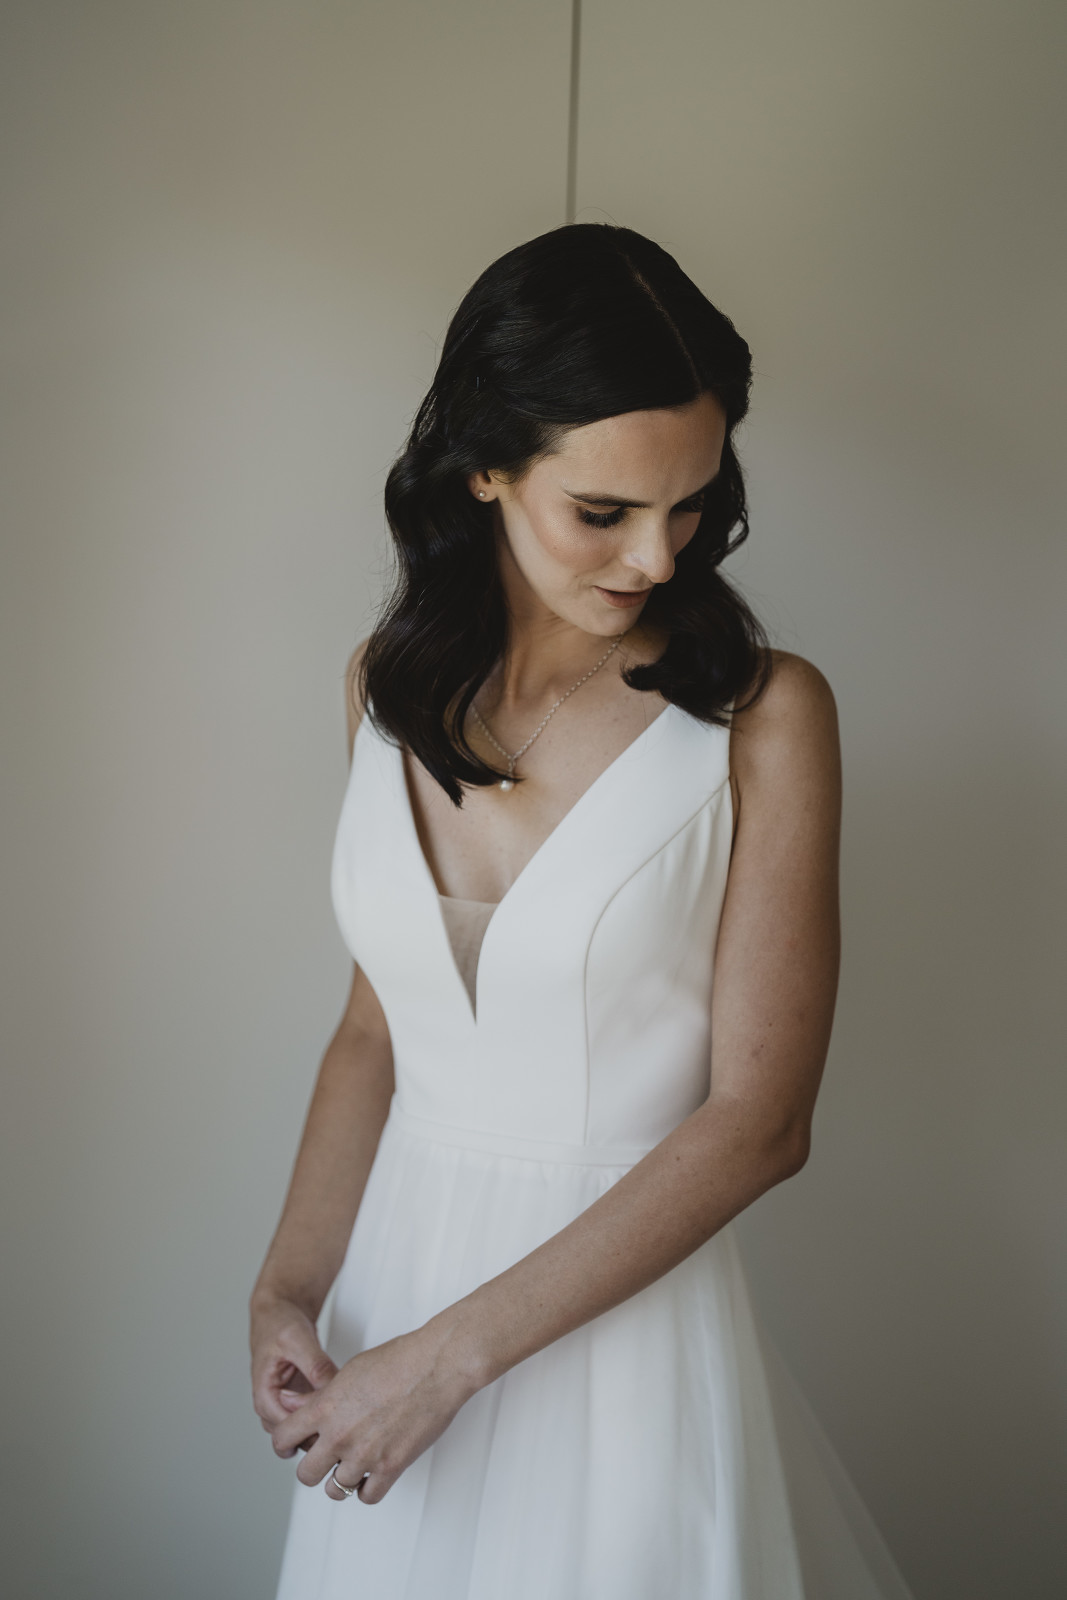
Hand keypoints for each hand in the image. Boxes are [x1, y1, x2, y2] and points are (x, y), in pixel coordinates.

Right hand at [249, 1291, 338, 1453]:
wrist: (280, 1311)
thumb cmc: (280, 1323)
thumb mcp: (297, 1340)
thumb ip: (314, 1365)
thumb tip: (332, 1388)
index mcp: (265, 1395)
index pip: (284, 1430)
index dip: (310, 1429)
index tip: (336, 1421)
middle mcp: (273, 1405)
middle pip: (294, 1437)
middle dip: (319, 1434)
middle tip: (347, 1424)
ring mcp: (287, 1404)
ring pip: (304, 1432)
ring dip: (323, 1427)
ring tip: (348, 1418)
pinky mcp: (300, 1398)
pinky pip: (312, 1417)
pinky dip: (326, 1415)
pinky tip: (345, 1409)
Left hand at [268, 1321, 478, 1503]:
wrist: (437, 1365)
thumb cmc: (398, 1360)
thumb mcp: (349, 1371)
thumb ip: (321, 1397)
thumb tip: (298, 1408)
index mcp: (325, 1407)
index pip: (283, 1438)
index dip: (284, 1444)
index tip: (292, 1446)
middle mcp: (340, 1434)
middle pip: (305, 1474)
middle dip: (312, 1467)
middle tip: (323, 1459)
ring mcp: (365, 1454)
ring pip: (334, 1490)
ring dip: (340, 1480)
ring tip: (351, 1466)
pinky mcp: (391, 1467)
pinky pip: (367, 1496)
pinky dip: (367, 1488)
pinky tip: (372, 1474)